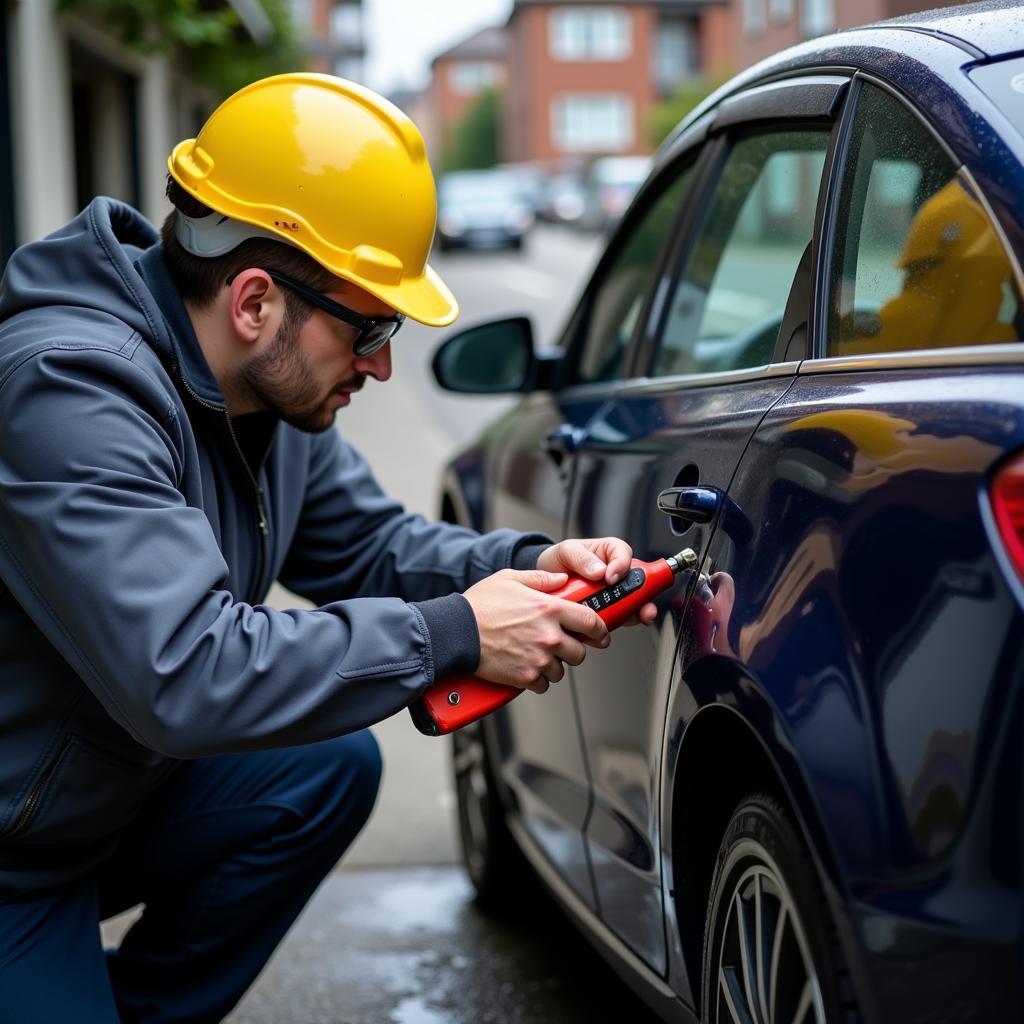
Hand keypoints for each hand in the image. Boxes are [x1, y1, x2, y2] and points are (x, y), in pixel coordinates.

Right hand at [463, 568, 608, 693]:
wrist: (456, 632)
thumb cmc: (480, 605)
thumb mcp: (510, 579)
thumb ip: (541, 578)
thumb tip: (562, 580)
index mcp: (550, 608)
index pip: (591, 622)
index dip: (600, 630)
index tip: (600, 635)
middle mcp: (549, 635)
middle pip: (580, 652)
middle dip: (572, 650)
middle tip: (559, 646)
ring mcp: (539, 658)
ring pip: (562, 670)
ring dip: (553, 665)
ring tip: (535, 655)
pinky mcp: (525, 677)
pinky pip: (544, 685)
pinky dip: (537, 680)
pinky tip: (525, 667)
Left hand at [536, 537, 657, 626]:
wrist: (545, 583)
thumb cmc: (559, 560)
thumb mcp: (566, 551)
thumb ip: (581, 557)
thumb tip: (599, 570)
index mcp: (610, 552)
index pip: (624, 554)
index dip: (622, 567)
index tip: (610, 579)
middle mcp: (616, 573)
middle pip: (638, 583)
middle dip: (643, 598)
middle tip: (641, 609)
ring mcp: (612, 594)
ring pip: (632, 605)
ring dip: (634, 615)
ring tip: (630, 619)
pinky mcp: (607, 610)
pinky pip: (617, 619)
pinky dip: (613, 625)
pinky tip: (605, 629)